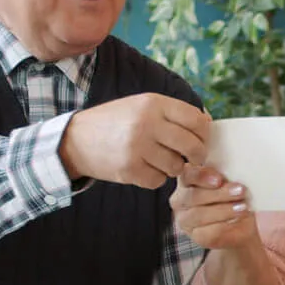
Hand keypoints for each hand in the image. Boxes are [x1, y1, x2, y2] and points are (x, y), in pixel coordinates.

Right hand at [59, 93, 209, 188]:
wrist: (75, 140)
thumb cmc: (116, 122)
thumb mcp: (142, 106)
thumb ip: (173, 113)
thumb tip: (208, 123)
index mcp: (153, 103)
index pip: (197, 121)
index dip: (205, 134)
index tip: (202, 140)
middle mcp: (147, 123)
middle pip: (193, 147)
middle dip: (198, 156)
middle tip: (193, 158)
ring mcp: (137, 147)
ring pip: (177, 167)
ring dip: (173, 168)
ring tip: (159, 160)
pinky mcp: (129, 169)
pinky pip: (159, 181)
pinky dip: (155, 178)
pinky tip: (144, 168)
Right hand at [171, 164, 259, 250]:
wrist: (242, 224)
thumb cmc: (233, 197)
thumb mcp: (230, 182)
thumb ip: (226, 177)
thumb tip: (237, 170)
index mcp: (187, 180)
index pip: (188, 175)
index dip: (202, 176)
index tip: (220, 179)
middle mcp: (180, 199)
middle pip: (193, 196)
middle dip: (219, 194)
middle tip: (240, 191)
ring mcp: (185, 219)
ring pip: (199, 214)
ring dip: (223, 210)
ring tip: (242, 207)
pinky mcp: (196, 236)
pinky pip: (208, 232)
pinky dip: (225, 225)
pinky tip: (237, 220)